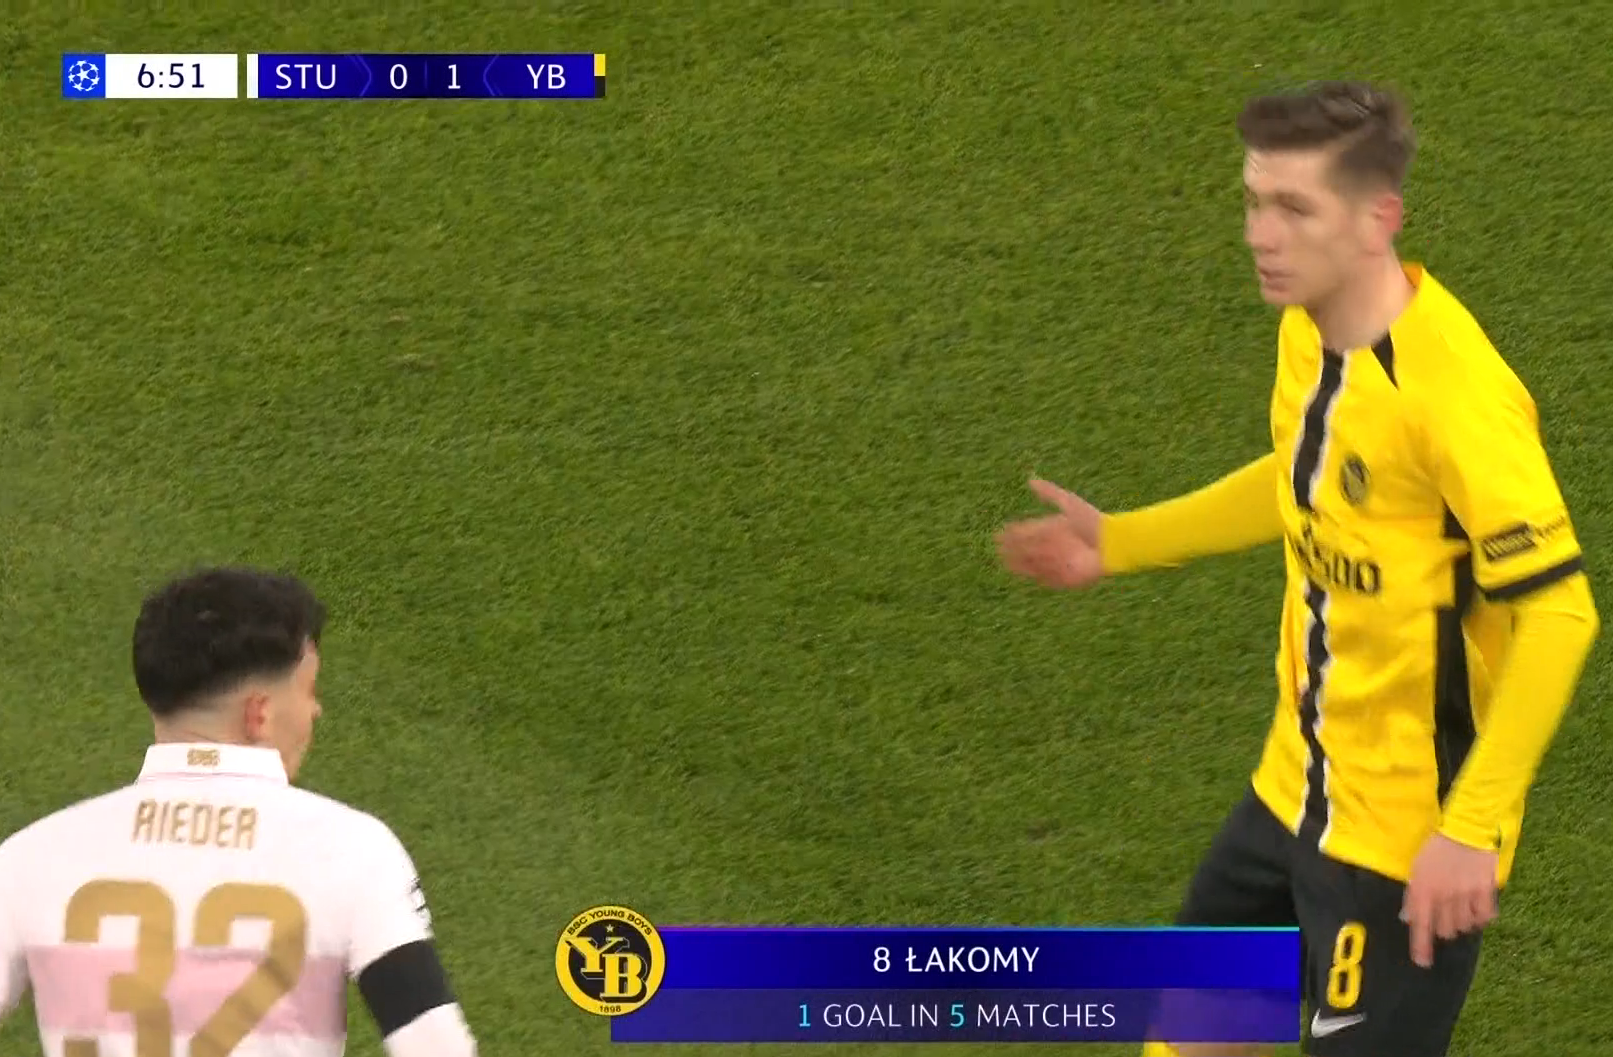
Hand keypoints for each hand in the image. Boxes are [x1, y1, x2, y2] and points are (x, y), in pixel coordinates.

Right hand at [996, 479, 1104, 588]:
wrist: (1113, 543)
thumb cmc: (1093, 522)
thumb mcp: (1069, 503)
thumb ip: (1050, 493)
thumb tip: (1030, 480)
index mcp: (1056, 528)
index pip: (1031, 531)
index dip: (1016, 532)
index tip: (1002, 531)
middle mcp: (1056, 546)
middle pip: (1029, 548)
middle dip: (1013, 548)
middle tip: (997, 547)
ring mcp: (1061, 562)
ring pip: (1034, 563)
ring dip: (1019, 563)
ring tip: (1004, 562)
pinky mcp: (1066, 577)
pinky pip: (1046, 577)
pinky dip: (1034, 575)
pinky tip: (1021, 573)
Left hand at [1401, 833, 1498, 967]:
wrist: (1465, 830)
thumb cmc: (1435, 849)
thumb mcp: (1416, 870)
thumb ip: (1414, 896)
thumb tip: (1409, 919)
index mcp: (1423, 890)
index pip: (1420, 926)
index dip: (1421, 947)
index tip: (1422, 963)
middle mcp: (1444, 897)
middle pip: (1445, 929)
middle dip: (1442, 928)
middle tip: (1444, 918)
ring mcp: (1467, 895)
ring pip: (1465, 925)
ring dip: (1461, 923)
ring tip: (1460, 911)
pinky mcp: (1486, 891)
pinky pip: (1485, 916)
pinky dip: (1480, 918)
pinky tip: (1477, 910)